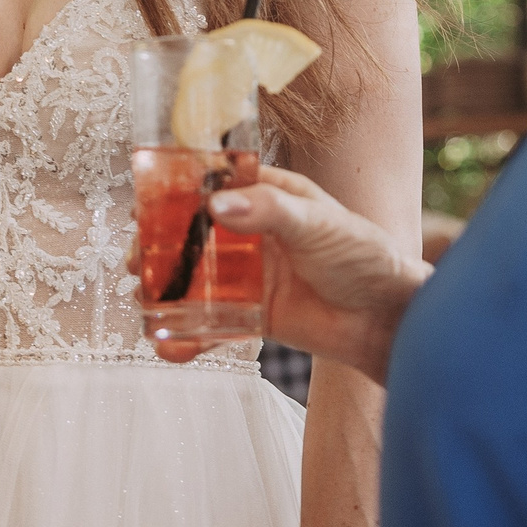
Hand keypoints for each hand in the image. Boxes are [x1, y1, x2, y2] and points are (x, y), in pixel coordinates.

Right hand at [142, 167, 427, 384]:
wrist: (388, 320)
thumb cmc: (366, 257)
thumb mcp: (319, 223)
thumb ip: (270, 212)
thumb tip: (217, 203)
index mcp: (271, 196)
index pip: (215, 184)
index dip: (177, 191)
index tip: (146, 203)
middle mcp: (254, 232)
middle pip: (194, 232)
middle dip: (161, 244)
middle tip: (138, 259)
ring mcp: (251, 274)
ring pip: (196, 276)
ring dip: (166, 286)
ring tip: (143, 296)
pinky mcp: (254, 313)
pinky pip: (212, 320)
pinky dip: (187, 331)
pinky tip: (168, 342)